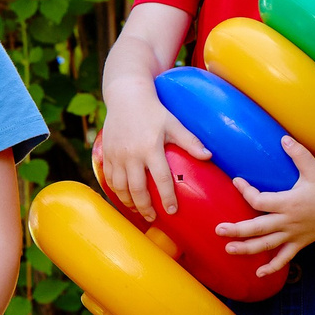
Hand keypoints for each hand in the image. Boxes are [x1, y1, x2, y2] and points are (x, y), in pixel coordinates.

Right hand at [92, 85, 208, 221]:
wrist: (126, 96)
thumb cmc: (154, 111)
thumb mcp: (174, 124)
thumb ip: (190, 142)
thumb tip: (209, 157)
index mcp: (150, 147)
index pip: (161, 179)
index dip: (167, 198)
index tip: (172, 211)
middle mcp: (131, 154)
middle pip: (137, 189)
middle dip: (145, 208)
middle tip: (153, 218)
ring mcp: (116, 155)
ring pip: (120, 188)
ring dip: (129, 203)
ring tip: (139, 211)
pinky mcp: (106, 154)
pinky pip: (109, 179)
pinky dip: (116, 192)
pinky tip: (125, 197)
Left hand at [220, 136, 314, 276]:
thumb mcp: (314, 168)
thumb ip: (298, 153)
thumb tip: (283, 138)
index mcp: (290, 202)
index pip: (260, 201)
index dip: (246, 192)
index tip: (236, 181)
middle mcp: (289, 221)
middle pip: (258, 229)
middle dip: (237, 230)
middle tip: (218, 230)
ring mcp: (294, 235)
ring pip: (267, 246)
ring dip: (247, 249)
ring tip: (229, 250)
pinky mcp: (300, 243)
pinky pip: (284, 258)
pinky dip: (272, 267)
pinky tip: (258, 275)